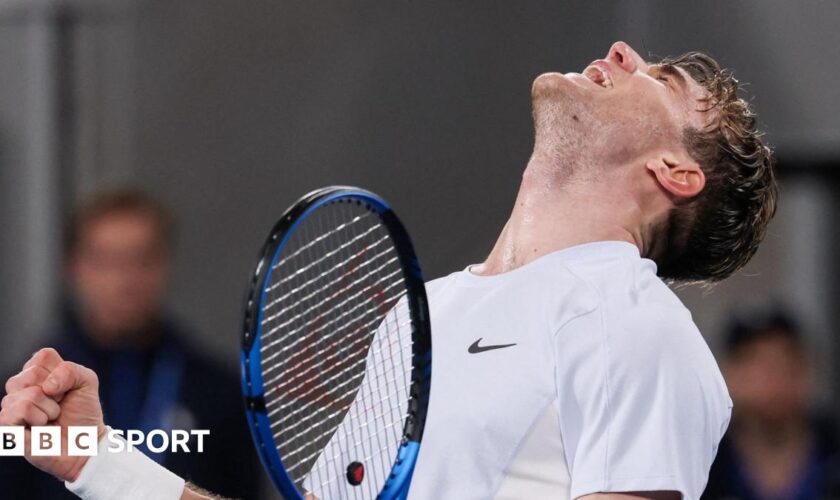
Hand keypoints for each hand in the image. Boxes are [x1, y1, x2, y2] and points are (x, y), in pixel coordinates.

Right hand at [0, 348, 105, 481]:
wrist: (84, 443)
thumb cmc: (83, 412)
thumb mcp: (87, 382)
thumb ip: (70, 370)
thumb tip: (47, 386)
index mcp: (39, 371)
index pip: (43, 356)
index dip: (61, 373)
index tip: (68, 389)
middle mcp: (21, 386)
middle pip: (32, 373)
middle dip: (56, 391)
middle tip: (60, 404)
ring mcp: (12, 405)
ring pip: (27, 394)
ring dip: (49, 408)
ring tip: (51, 417)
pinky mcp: (7, 425)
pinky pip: (18, 411)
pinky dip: (38, 418)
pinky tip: (41, 426)